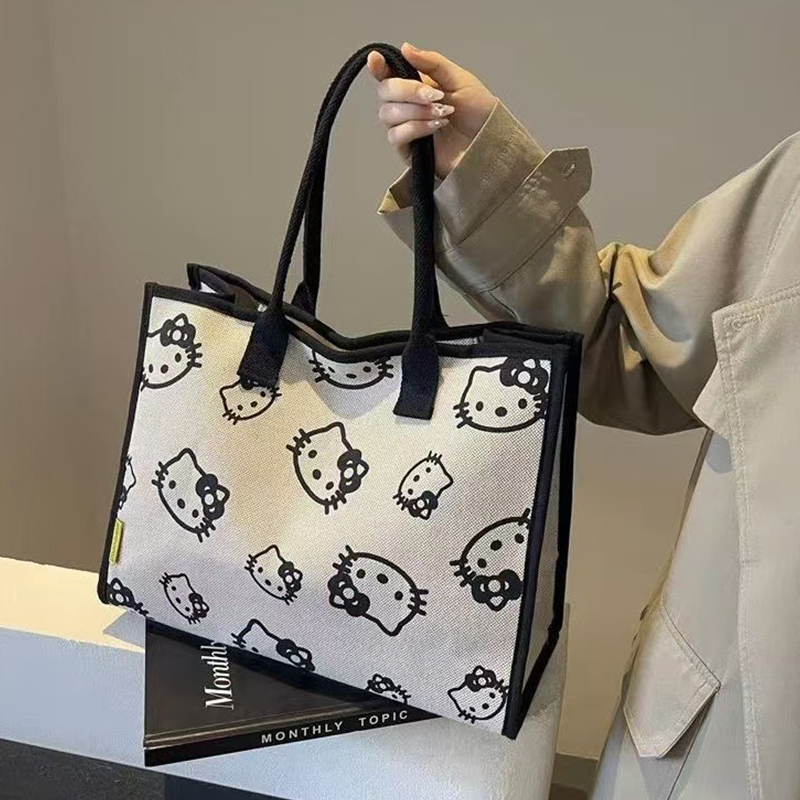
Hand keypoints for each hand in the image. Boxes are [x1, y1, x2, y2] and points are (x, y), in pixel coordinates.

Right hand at [367, 42, 495, 178]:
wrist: (489, 142)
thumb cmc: (478, 112)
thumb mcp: (459, 79)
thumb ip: (432, 63)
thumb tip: (406, 48)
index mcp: (416, 85)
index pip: (388, 74)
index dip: (378, 67)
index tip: (376, 60)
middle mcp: (407, 105)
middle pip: (385, 92)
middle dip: (407, 90)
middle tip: (433, 95)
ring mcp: (406, 128)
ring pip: (388, 114)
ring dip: (416, 111)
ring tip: (442, 113)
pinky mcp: (408, 150)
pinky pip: (396, 135)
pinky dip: (415, 127)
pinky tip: (435, 126)